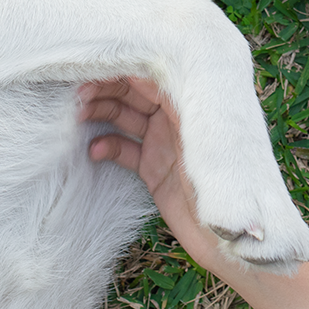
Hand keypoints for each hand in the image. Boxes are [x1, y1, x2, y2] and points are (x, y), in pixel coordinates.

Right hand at [77, 76, 222, 267]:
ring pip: (125, 117)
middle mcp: (178, 118)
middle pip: (135, 92)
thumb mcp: (203, 138)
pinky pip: (124, 150)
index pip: (153, 73)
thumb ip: (175, 107)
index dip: (124, 69)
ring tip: (79, 116)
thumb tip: (141, 73)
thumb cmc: (227, 184)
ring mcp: (164, 143)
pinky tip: (95, 149)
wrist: (229, 240)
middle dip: (106, 89)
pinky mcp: (154, 170)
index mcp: (195, 101)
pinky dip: (108, 147)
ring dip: (101, 114)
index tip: (95, 68)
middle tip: (79, 95)